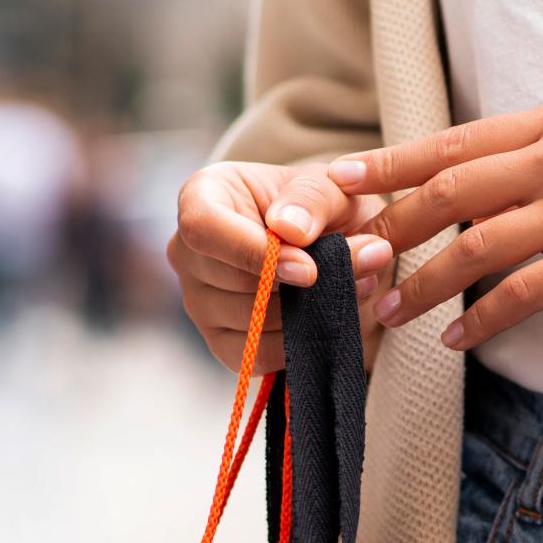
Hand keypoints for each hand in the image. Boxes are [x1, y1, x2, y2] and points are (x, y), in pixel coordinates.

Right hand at [167, 161, 395, 372]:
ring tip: (350, 286)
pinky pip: (255, 355)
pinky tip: (327, 315)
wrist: (333, 241)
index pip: (204, 228)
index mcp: (202, 196)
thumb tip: (291, 230)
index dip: (256, 254)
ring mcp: (199, 301)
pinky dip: (298, 342)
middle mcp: (187, 251)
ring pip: (248, 322)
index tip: (309, 269)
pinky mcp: (221, 342)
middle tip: (355, 272)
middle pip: (231, 281)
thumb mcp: (327, 186)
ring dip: (308, 312)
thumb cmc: (320, 207)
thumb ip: (312, 198)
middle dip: (298, 286)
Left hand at [328, 93, 542, 349]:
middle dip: (391, 226)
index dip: (392, 163)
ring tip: (390, 310)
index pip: (455, 140)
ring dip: (422, 283)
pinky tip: (459, 340)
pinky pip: (520, 295)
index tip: (344, 179)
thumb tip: (511, 175)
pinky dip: (481, 321)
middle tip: (350, 255)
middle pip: (449, 190)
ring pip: (472, 246)